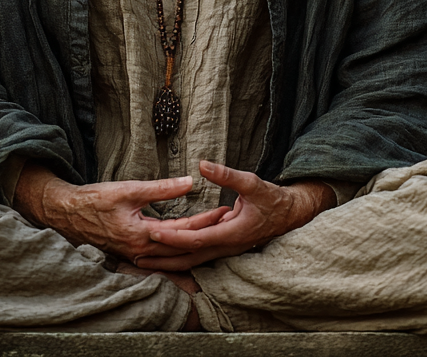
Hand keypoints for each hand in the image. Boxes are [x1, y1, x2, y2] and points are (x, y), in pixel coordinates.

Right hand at [12, 163, 230, 263]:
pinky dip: (178, 248)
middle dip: (206, 233)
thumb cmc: (96, 200)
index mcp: (143, 235)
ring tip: (215, 230)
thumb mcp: (129, 189)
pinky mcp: (132, 252)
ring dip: (194, 242)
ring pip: (173, 253)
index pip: (183, 229)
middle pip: (182, 245)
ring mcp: (137, 255)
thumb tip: (190, 182)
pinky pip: (162, 254)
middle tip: (228, 221)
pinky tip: (189, 242)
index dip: (205, 219)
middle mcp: (142, 250)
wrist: (68, 214)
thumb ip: (161, 188)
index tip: (224, 210)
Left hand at [135, 160, 334, 271]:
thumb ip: (227, 175)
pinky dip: (181, 255)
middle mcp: (226, 247)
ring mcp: (225, 249)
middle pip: (189, 258)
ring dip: (169, 261)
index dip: (173, 237)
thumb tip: (203, 165)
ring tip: (145, 261)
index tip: (152, 232)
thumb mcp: (251, 182)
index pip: (195, 239)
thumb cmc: (272, 199)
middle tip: (137, 258)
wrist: (289, 215)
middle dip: (164, 259)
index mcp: (231, 234)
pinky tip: (167, 252)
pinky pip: (199, 255)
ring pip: (193, 260)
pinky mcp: (224, 246)